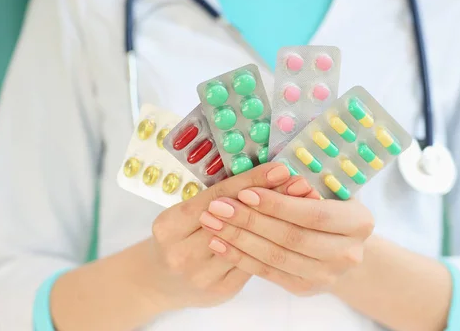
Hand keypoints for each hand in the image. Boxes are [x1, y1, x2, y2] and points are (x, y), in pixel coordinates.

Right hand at [149, 162, 293, 309]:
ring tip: (302, 204)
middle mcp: (182, 253)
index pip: (215, 197)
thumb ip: (218, 197)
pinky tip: (290, 230)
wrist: (158, 282)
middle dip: (270, 199)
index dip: (249, 182)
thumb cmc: (177, 237)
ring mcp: (202, 276)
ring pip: (247, 244)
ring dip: (277, 221)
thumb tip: (265, 174)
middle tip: (299, 184)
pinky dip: (272, 243)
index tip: (278, 169)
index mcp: (169, 226)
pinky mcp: (221, 290)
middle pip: (233, 220)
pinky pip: (252, 262)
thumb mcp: (184, 212)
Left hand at [199, 183, 374, 295]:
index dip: (278, 205)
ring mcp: (326, 275)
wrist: (342, 244)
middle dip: (251, 221)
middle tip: (219, 207)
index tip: (245, 192)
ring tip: (213, 222)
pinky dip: (241, 257)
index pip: (313, 214)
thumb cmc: (331, 205)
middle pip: (291, 238)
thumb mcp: (328, 188)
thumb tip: (277, 173)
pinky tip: (220, 242)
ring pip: (276, 257)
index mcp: (359, 222)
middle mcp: (347, 254)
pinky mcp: (305, 288)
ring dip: (240, 239)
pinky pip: (268, 272)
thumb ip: (306, 184)